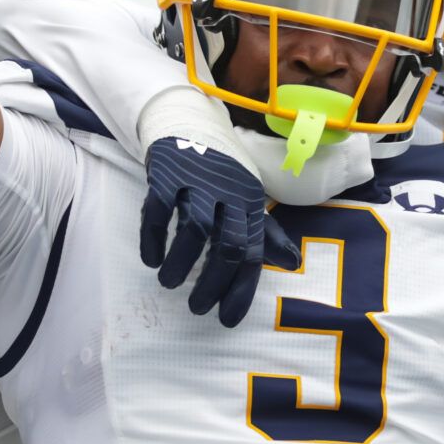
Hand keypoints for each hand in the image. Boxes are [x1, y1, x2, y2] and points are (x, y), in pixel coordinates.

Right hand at [141, 134, 298, 326]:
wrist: (189, 123)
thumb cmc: (222, 173)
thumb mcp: (248, 199)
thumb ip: (266, 233)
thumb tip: (293, 263)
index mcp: (250, 203)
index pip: (253, 252)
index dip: (241, 289)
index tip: (225, 319)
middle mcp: (228, 192)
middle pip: (227, 245)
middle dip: (213, 283)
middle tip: (196, 308)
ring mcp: (197, 181)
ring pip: (195, 228)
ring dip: (181, 263)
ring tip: (169, 283)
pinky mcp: (167, 174)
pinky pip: (159, 210)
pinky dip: (154, 238)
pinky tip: (151, 259)